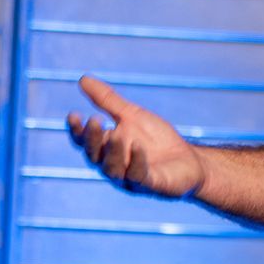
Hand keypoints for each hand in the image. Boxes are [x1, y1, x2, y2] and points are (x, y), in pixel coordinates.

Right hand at [66, 74, 206, 198]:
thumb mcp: (132, 115)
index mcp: (106, 149)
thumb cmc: (157, 140)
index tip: (73, 114)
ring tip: (115, 132)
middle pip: (95, 156)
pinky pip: (139, 175)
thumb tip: (83, 79)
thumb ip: (108, 101)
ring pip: (113, 169)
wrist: (189, 160)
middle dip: (92, 139)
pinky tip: (137, 146)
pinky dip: (136, 161)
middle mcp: (113, 165)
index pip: (85, 142)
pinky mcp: (151, 184)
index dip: (77, 130)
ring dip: (112, 151)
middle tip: (95, 121)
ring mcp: (130, 178)